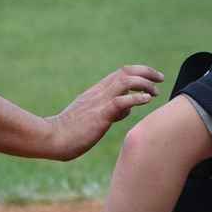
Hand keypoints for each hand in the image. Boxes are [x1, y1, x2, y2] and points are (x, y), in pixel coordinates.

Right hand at [46, 65, 164, 159]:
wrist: (51, 139)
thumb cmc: (71, 132)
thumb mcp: (92, 117)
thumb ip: (110, 111)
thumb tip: (126, 110)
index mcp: (96, 92)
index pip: (120, 73)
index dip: (139, 72)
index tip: (153, 78)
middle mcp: (99, 93)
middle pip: (125, 72)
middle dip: (146, 72)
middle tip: (160, 79)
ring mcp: (99, 102)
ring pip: (125, 82)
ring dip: (144, 84)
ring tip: (155, 92)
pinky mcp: (99, 115)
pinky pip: (120, 102)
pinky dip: (136, 98)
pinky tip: (147, 100)